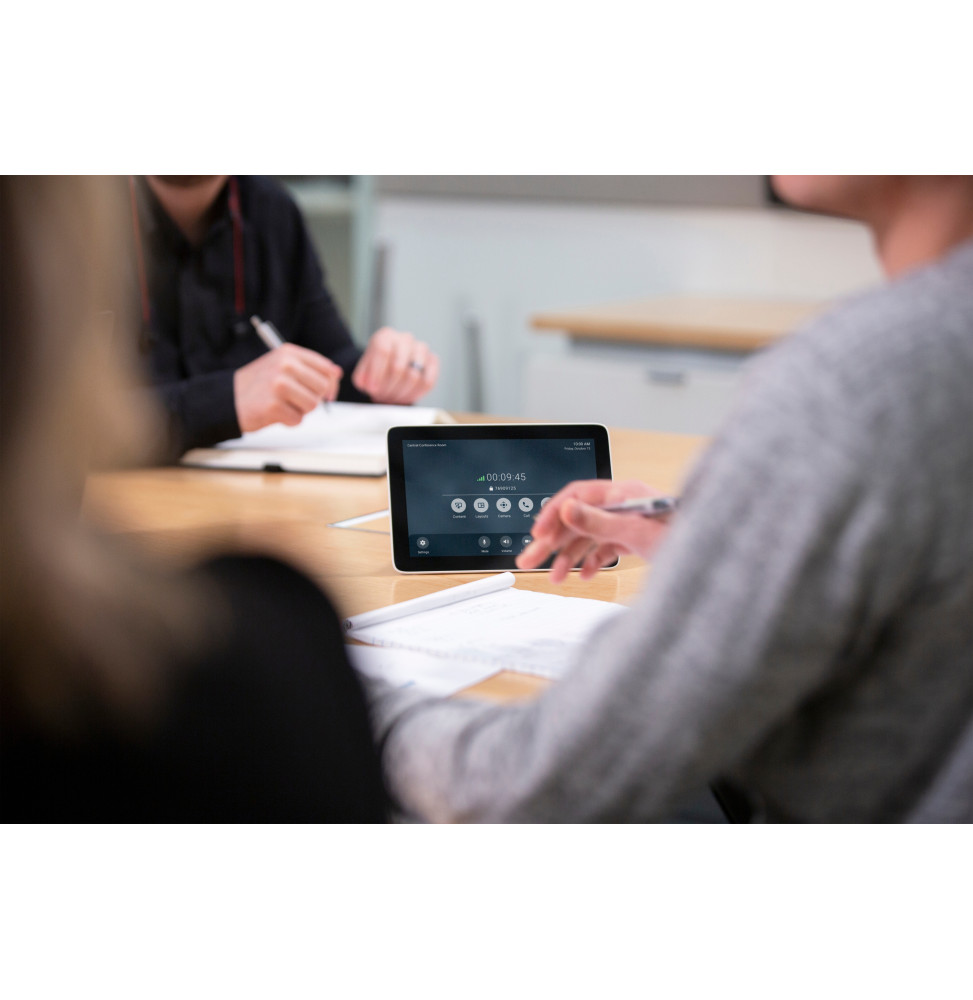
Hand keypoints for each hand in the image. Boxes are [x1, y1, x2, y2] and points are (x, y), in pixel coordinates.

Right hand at [233, 344, 342, 432]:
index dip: (330, 385)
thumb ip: (310, 368)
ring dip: (301, 410)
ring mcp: (278, 384)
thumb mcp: (282, 367)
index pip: (326, 369)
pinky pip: (298, 419)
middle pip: (322, 387)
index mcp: (288, 353)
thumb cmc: (259, 385)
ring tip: (284, 405)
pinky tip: (275, 413)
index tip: (326, 393)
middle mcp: (284, 365)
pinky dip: (289, 421)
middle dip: (313, 398)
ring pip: (312, 405)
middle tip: (296, 400)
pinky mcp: (272, 405)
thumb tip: (336, 373)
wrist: (228, 399)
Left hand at [351, 327, 438, 403]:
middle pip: (398, 366)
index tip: (372, 388)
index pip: (383, 351)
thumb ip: (362, 378)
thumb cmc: (377, 371)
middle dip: (388, 387)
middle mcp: (405, 339)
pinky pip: (428, 382)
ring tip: (392, 398)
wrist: (391, 370)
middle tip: (382, 397)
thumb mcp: (363, 373)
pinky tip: (405, 397)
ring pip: (414, 376)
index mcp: (385, 336)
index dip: (376, 373)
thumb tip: (370, 383)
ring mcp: (421, 349)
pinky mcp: (433, 361)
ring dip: (401, 393)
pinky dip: (415, 394)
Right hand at [516, 479, 673, 583]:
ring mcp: (629, 522)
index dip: (552, 514)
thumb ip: (598, 521)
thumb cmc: (687, 538)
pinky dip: (593, 561)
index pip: (576, 495)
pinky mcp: (637, 539)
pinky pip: (606, 548)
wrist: (720, 555)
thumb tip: (566, 508)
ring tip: (555, 577)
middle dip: (551, 542)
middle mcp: (623, 505)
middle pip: (577, 519)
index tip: (536, 535)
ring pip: (589, 537)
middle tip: (528, 560)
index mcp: (622, 493)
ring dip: (569, 557)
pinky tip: (586, 576)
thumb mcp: (637, 531)